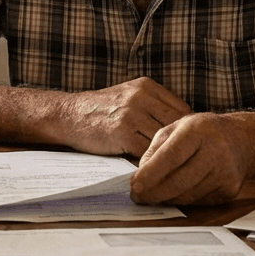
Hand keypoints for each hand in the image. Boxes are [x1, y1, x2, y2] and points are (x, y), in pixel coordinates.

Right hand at [62, 77, 191, 156]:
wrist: (67, 115)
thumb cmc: (100, 111)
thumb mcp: (128, 96)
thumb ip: (152, 106)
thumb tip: (182, 129)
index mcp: (146, 86)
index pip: (181, 109)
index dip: (186, 130)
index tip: (188, 144)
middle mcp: (141, 96)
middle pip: (176, 124)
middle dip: (180, 143)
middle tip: (185, 160)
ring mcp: (131, 114)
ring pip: (163, 139)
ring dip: (166, 155)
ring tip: (171, 168)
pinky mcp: (122, 132)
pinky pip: (147, 151)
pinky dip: (150, 161)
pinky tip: (151, 169)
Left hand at [129, 113, 249, 205]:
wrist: (242, 140)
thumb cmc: (203, 133)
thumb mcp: (177, 129)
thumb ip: (156, 150)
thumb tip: (140, 176)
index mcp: (197, 130)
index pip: (171, 156)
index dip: (151, 174)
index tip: (134, 187)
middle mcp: (215, 151)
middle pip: (179, 181)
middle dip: (154, 193)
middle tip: (138, 197)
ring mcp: (225, 173)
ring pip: (187, 195)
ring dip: (167, 198)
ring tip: (154, 193)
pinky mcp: (230, 190)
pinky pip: (199, 201)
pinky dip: (183, 199)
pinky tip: (178, 191)